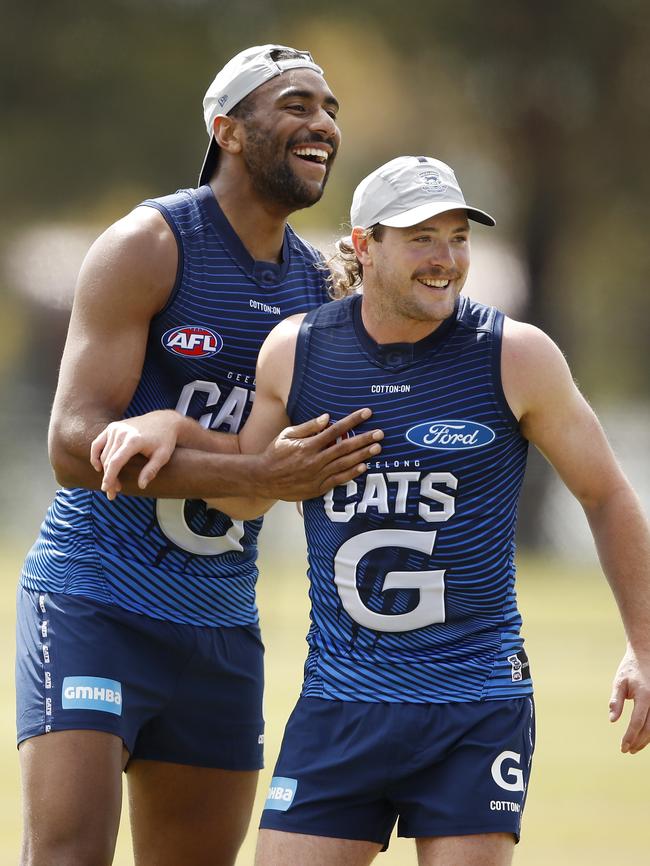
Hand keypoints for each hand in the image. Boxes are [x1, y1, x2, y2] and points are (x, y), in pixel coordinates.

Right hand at [90, 410, 181, 499]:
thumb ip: (151, 470)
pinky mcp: (112, 427)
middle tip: (113, 493)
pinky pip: (97, 443)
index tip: (107, 489)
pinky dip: (96, 456)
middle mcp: (122, 432)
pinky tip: (99, 467)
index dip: (109, 477)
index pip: (116, 461)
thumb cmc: (164, 441)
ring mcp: (115, 428)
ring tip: (111, 484)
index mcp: (134, 440)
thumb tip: (141, 486)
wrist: (163, 421)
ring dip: (104, 470)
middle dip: (108, 478)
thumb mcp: (163, 456)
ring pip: (103, 454)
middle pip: (108, 460)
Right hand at [253, 408, 382, 500]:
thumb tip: (326, 418)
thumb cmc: (275, 454)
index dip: (352, 421)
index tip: (366, 413)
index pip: (335, 430)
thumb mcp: (287, 435)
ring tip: (377, 448)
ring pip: (345, 464)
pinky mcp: (318, 487)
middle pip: (344, 447)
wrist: (264, 479)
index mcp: (308, 445)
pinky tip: (364, 466)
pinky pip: (339, 480)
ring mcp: (317, 475)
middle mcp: (315, 460)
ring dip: (362, 455)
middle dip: (364, 439)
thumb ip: (307, 427)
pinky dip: (352, 473)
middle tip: (380, 433)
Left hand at [609, 646, 649, 753]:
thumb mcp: (619, 682)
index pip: (637, 722)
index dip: (630, 736)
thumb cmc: (630, 669)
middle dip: (638, 742)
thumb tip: (612, 720)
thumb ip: (616, 701)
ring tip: (634, 747)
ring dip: (645, 740)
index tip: (623, 747)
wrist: (646, 655)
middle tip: (627, 750)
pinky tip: (643, 738)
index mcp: (644, 696)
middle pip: (649, 729)